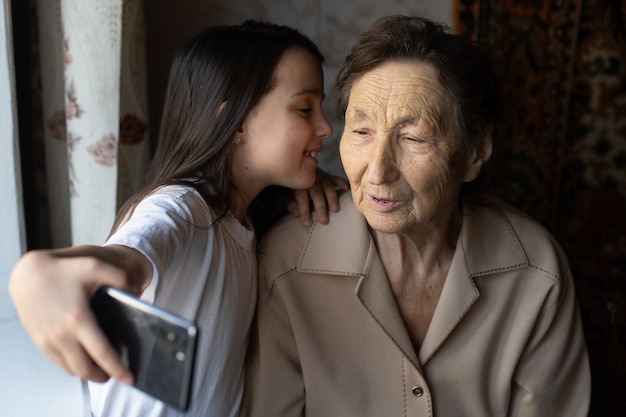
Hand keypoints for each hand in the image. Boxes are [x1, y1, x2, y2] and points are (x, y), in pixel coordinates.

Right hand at [8, 245, 149, 384]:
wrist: (28, 274)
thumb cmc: (61, 270)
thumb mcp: (95, 265)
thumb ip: (119, 276)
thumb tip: (134, 289)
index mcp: (78, 319)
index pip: (102, 353)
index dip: (118, 368)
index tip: (129, 378)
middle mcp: (62, 334)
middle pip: (86, 369)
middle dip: (104, 376)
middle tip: (117, 375)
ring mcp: (48, 340)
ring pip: (71, 369)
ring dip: (88, 373)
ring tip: (102, 369)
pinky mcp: (40, 341)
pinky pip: (57, 362)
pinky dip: (72, 366)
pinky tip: (82, 360)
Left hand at [288, 168, 348, 225]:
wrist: (298, 166)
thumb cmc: (294, 186)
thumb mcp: (288, 194)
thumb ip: (291, 204)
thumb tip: (296, 213)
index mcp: (299, 184)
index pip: (302, 198)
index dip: (304, 211)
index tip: (308, 224)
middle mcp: (311, 180)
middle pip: (316, 193)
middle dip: (320, 207)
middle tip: (324, 220)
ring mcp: (321, 177)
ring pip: (327, 187)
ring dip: (332, 198)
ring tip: (335, 209)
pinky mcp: (329, 177)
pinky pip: (337, 179)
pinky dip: (342, 183)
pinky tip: (346, 189)